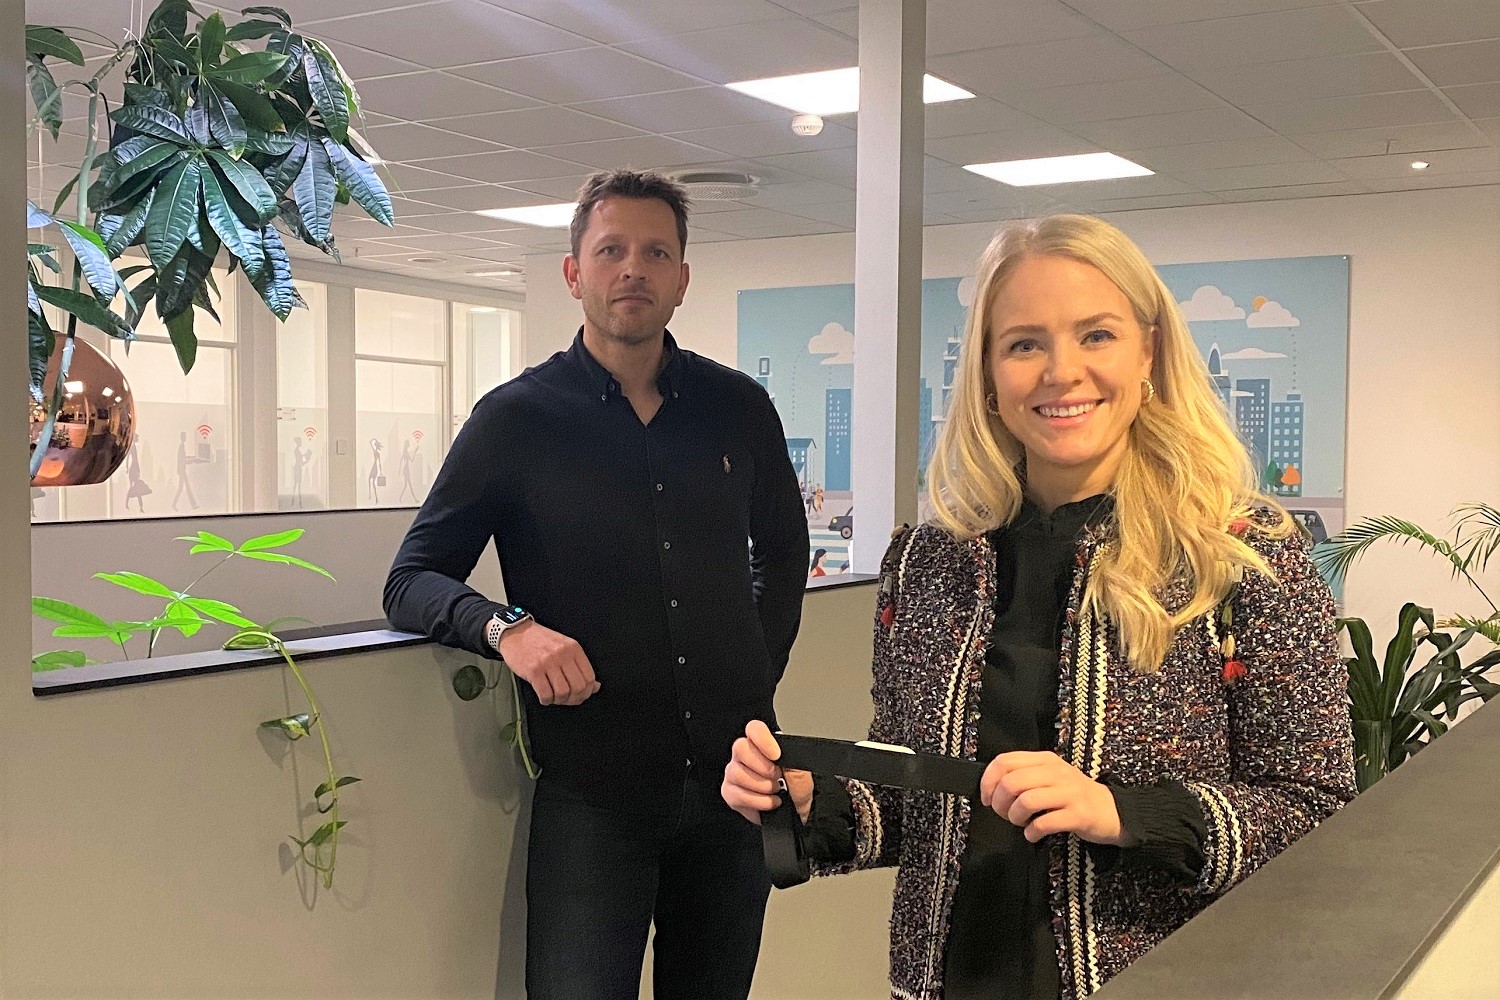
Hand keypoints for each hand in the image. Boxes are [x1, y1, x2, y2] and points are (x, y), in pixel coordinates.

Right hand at [497, 620, 599, 706]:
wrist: (516, 632)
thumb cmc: (538, 640)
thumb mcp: (564, 647)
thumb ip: (579, 666)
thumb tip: (594, 686)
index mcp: (573, 648)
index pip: (589, 677)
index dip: (587, 692)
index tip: (582, 695)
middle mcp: (562, 654)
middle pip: (578, 687)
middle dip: (574, 699)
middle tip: (567, 699)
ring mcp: (548, 662)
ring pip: (563, 693)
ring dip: (559, 700)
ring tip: (554, 697)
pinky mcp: (533, 670)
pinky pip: (546, 694)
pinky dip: (546, 700)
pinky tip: (544, 696)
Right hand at [722, 720, 813, 825]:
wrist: (797, 813)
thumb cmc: (798, 790)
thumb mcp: (803, 775)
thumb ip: (793, 762)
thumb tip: (782, 758)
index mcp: (764, 744)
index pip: (754, 729)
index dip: (762, 739)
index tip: (776, 755)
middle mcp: (745, 755)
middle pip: (740, 748)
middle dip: (763, 767)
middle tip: (778, 778)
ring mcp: (734, 773)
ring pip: (737, 773)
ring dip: (762, 787)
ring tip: (775, 791)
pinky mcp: (729, 792)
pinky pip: (736, 794)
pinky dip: (757, 802)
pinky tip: (768, 802)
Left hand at [979, 751, 1135, 846]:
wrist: (1113, 811)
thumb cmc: (1073, 796)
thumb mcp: (1050, 777)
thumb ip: (1024, 776)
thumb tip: (990, 788)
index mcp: (1045, 760)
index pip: (1004, 761)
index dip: (988, 781)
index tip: (986, 798)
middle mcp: (1056, 772)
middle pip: (1012, 783)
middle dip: (1000, 804)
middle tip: (1005, 815)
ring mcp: (1069, 793)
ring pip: (1026, 801)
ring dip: (1015, 817)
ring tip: (1021, 824)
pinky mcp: (1079, 814)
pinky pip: (1044, 823)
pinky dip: (1032, 832)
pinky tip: (1033, 834)